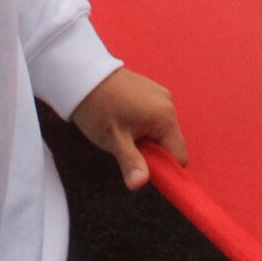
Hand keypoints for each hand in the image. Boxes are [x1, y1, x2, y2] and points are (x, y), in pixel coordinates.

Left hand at [71, 67, 186, 191]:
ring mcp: (161, 94)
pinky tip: (123, 118)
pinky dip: (144, 124)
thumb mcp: (114, 140)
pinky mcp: (152, 89)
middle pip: (170, 144)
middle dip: (152, 152)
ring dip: (147, 138)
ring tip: (122, 130)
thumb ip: (131, 163)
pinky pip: (156, 117)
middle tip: (126, 146)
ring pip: (162, 131)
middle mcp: (169, 104)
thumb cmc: (98, 108)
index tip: (140, 166)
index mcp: (164, 117)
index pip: (179, 156)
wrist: (82, 75)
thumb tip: (139, 185)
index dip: (162, 169)